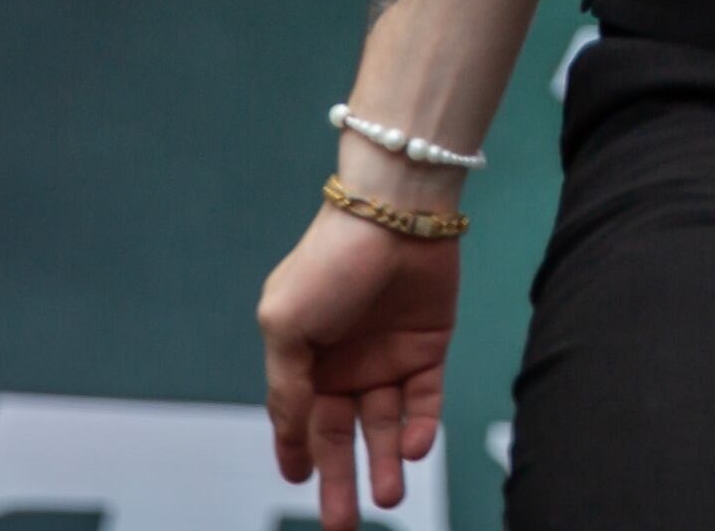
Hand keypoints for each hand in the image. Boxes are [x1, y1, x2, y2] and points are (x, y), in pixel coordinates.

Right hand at [257, 202, 462, 527]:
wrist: (394, 215)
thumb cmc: (328, 264)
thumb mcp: (286, 325)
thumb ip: (287, 386)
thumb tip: (290, 435)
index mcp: (303, 356)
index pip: (301, 418)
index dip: (299, 453)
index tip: (299, 485)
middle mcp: (345, 362)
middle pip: (342, 433)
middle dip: (342, 479)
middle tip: (343, 526)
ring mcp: (388, 357)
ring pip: (385, 425)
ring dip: (384, 462)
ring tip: (388, 498)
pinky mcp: (429, 350)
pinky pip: (424, 400)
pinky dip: (419, 427)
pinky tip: (413, 447)